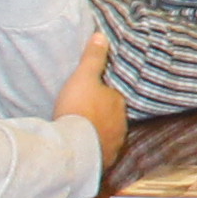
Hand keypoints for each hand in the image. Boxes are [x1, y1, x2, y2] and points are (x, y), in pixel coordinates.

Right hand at [54, 42, 129, 175]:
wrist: (74, 146)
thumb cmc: (79, 108)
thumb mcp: (83, 77)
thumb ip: (92, 58)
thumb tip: (101, 35)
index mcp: (118, 103)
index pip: (112, 96)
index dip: (100, 95)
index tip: (87, 97)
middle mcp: (122, 124)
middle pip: (111, 117)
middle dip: (100, 116)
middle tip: (82, 115)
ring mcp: (114, 144)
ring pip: (107, 135)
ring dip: (97, 134)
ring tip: (80, 133)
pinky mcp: (104, 161)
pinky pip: (100, 153)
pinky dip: (92, 150)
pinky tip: (81, 150)